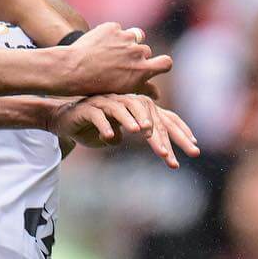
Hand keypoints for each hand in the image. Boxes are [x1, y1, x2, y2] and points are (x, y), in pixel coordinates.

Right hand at [54, 95, 199, 168]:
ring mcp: (106, 104)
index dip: (180, 130)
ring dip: (133, 122)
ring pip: (123, 110)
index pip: (164, 118)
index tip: (193, 146)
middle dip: (161, 136)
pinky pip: (99, 117)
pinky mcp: (88, 109)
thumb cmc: (94, 127)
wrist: (63, 120)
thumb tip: (156, 143)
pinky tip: (110, 137)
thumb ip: (138, 136)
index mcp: (137, 109)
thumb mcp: (122, 134)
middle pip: (149, 115)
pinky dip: (105, 126)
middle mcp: (124, 103)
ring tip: (142, 134)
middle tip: (167, 155)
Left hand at [64, 22, 171, 96]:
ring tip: (106, 54)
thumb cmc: (96, 86)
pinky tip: (97, 46)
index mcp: (142, 70)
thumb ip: (143, 89)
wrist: (71, 70)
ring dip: (124, 43)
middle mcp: (137, 52)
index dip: (160, 63)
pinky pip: (116, 29)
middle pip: (145, 50)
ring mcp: (125, 38)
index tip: (151, 65)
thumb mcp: (122, 91)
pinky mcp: (112, 27)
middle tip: (117, 63)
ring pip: (132, 37)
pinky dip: (109, 36)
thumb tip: (158, 95)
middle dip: (135, 55)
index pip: (166, 63)